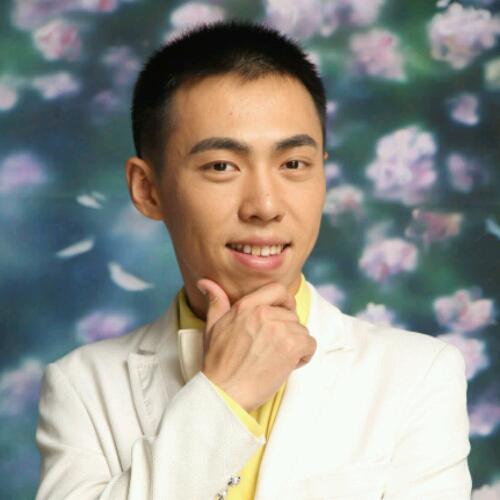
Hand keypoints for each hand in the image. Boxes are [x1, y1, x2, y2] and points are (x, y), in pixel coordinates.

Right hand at [197, 279, 316, 412]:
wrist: (224, 392)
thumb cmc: (218, 363)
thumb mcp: (212, 327)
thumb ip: (215, 302)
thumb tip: (206, 283)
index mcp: (246, 306)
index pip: (278, 289)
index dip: (285, 301)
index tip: (283, 313)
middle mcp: (264, 313)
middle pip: (292, 314)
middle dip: (288, 330)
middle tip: (274, 348)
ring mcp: (279, 329)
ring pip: (301, 330)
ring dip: (295, 345)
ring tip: (277, 359)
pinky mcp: (291, 347)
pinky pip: (310, 344)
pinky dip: (304, 356)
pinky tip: (287, 365)